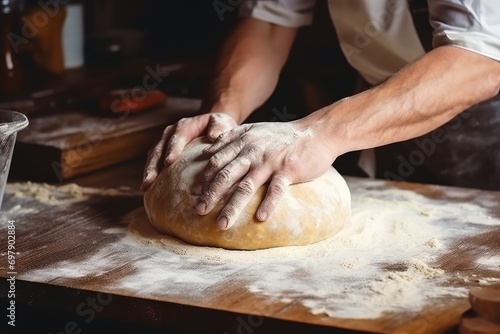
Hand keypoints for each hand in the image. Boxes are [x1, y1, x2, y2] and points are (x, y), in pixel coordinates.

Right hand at [141, 113, 236, 190]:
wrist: (212, 126)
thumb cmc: (218, 126)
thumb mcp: (222, 122)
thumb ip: (219, 128)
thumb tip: (213, 137)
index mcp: (185, 126)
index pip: (177, 137)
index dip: (172, 149)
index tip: (169, 162)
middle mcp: (171, 134)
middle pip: (159, 149)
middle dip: (153, 165)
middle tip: (149, 180)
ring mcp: (165, 144)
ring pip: (153, 157)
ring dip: (149, 171)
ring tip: (145, 187)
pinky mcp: (164, 154)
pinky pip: (155, 164)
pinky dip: (153, 175)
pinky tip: (150, 189)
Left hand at [194, 120, 336, 229]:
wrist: (316, 133)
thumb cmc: (282, 136)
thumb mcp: (254, 130)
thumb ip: (230, 139)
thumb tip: (207, 151)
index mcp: (243, 142)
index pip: (217, 161)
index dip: (203, 178)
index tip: (191, 194)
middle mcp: (253, 151)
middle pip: (226, 175)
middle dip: (210, 194)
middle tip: (198, 211)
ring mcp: (270, 161)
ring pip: (246, 186)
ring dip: (232, 207)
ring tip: (221, 224)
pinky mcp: (289, 170)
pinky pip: (276, 190)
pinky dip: (268, 204)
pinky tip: (260, 218)